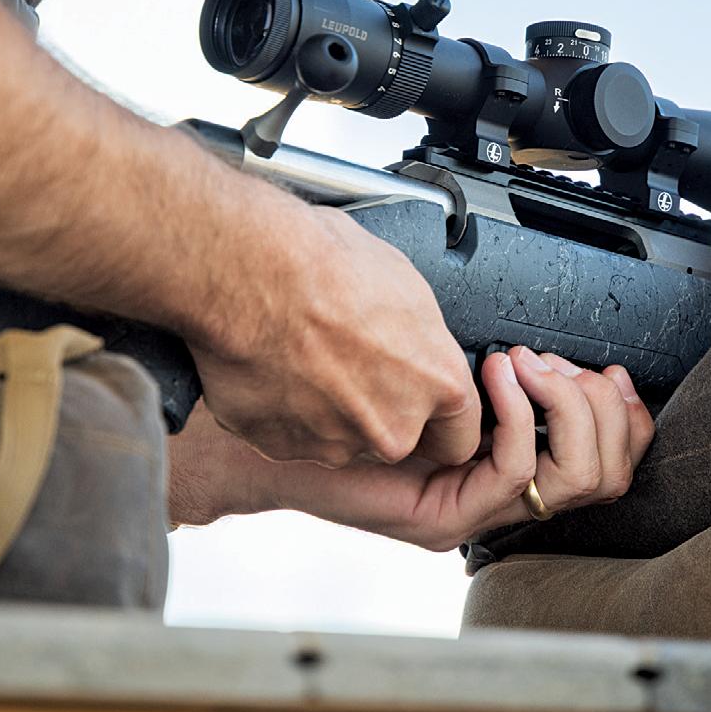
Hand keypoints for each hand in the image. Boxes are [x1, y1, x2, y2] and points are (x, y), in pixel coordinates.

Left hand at [168, 347, 654, 550]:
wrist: (260, 389)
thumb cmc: (323, 361)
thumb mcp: (419, 348)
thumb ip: (475, 358)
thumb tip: (525, 347)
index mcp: (490, 460)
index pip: (600, 452)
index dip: (614, 408)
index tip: (596, 364)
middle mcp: (487, 495)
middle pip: (603, 472)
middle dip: (600, 408)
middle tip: (560, 364)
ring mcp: (468, 512)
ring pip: (574, 477)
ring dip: (564, 410)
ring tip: (525, 366)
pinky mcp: (443, 519)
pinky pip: (515, 472)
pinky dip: (518, 417)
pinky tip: (496, 378)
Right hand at [188, 202, 480, 468]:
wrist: (248, 274)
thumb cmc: (321, 264)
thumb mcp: (404, 287)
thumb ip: (419, 339)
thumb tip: (415, 340)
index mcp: (437, 384)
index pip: (462, 436)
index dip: (439, 420)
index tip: (425, 409)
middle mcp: (393, 426)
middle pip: (398, 437)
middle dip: (378, 410)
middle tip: (350, 362)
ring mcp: (337, 443)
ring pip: (343, 438)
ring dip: (330, 410)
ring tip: (305, 356)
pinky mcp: (284, 447)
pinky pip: (294, 436)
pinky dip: (287, 412)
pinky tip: (276, 368)